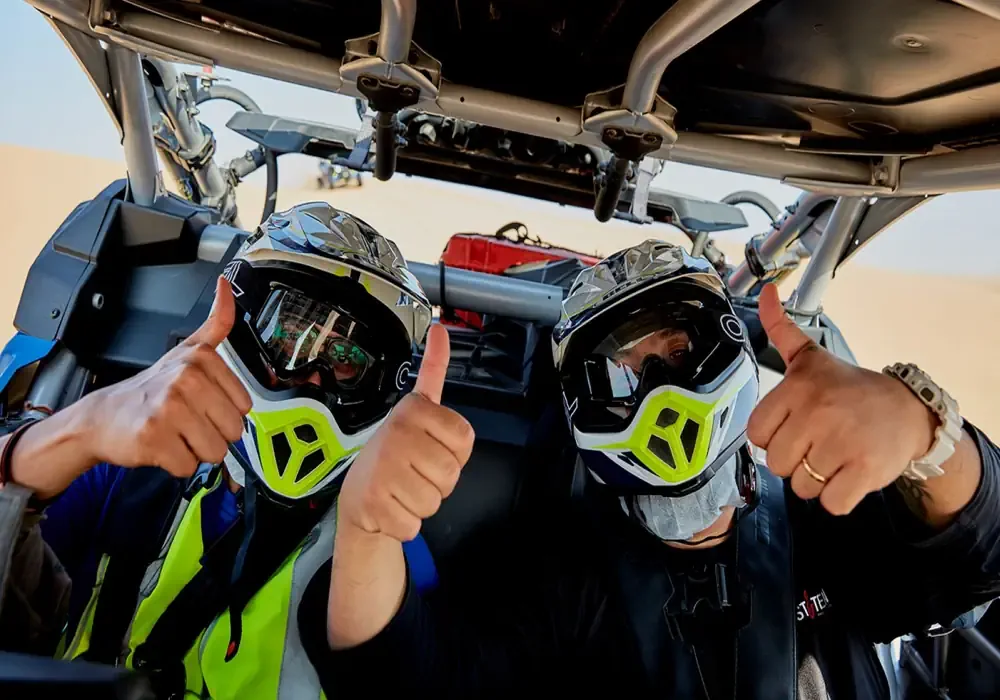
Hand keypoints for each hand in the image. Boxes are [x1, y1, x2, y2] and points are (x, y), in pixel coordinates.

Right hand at [84, 276, 252, 476]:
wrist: (101, 417)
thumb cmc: (149, 389)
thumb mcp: (185, 351)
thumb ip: (216, 324)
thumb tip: (227, 286)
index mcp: (201, 359)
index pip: (244, 407)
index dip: (223, 413)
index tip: (201, 404)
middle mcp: (187, 379)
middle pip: (233, 431)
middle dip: (211, 434)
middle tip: (186, 422)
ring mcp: (169, 408)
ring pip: (214, 451)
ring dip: (195, 450)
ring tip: (174, 433)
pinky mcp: (154, 438)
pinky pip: (188, 466)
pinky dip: (175, 464)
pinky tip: (160, 445)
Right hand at [337, 324, 474, 541]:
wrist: (359, 495)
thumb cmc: (397, 453)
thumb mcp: (417, 409)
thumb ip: (434, 371)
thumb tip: (441, 328)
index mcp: (412, 409)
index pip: (465, 438)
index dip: (455, 451)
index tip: (432, 445)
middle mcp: (396, 433)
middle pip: (451, 474)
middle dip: (439, 481)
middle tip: (415, 471)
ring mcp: (383, 468)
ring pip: (435, 500)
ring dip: (424, 502)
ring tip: (402, 487)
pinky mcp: (374, 502)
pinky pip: (415, 524)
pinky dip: (406, 523)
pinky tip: (390, 506)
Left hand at [747, 284, 936, 514]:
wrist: (908, 411)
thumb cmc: (850, 388)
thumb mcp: (811, 357)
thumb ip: (782, 329)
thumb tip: (766, 292)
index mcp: (797, 387)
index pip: (756, 433)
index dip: (772, 437)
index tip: (792, 426)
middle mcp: (817, 413)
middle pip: (777, 464)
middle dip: (794, 460)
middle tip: (817, 442)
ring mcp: (842, 443)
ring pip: (801, 486)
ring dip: (816, 480)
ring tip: (834, 455)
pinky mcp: (865, 471)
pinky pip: (830, 504)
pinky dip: (838, 497)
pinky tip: (849, 473)